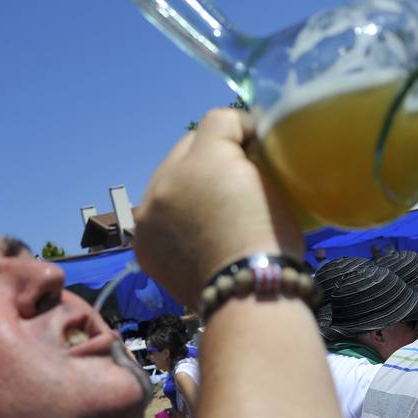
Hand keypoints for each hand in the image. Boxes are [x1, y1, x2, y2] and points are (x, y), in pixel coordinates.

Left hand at [133, 109, 303, 306]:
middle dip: (211, 155)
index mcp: (203, 159)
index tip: (259, 145)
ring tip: (213, 206)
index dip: (243, 129)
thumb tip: (248, 149)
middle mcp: (166, 179)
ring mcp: (149, 214)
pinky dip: (175, 218)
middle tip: (237, 174)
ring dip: (189, 185)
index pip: (220, 121)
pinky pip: (159, 216)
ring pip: (169, 181)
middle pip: (188, 147)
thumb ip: (253, 158)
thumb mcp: (274, 187)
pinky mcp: (143, 244)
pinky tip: (196, 233)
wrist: (247, 297)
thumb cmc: (272, 240)